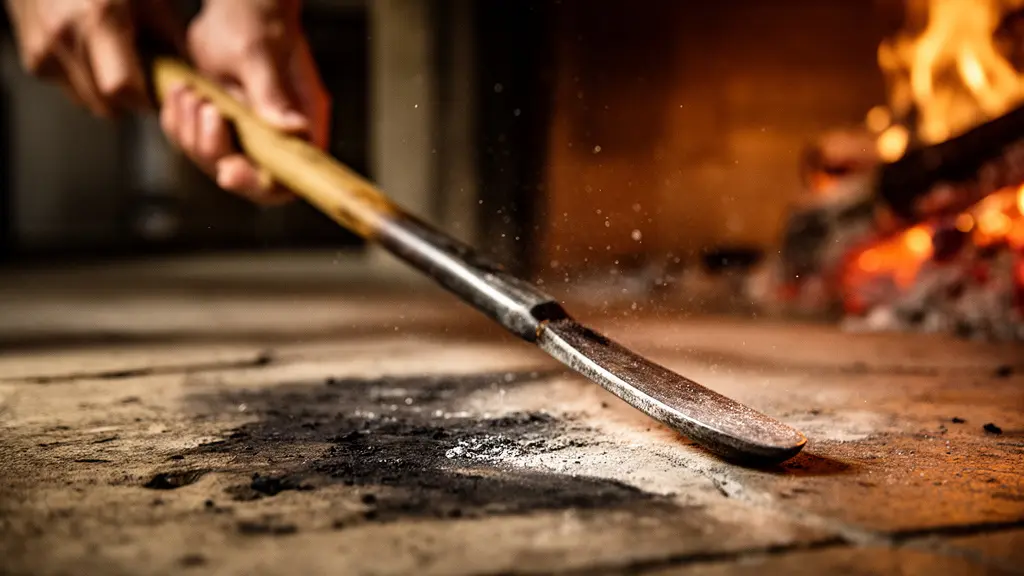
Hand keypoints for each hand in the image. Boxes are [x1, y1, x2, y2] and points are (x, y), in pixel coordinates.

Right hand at [4, 0, 178, 115]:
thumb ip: (168, 33)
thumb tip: (188, 70)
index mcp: (98, 18)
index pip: (122, 90)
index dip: (146, 100)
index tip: (162, 95)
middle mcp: (65, 36)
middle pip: (104, 104)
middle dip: (130, 101)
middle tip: (144, 78)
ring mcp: (43, 48)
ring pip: (86, 101)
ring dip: (105, 93)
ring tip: (117, 60)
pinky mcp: (32, 56)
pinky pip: (67, 86)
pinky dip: (85, 80)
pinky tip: (93, 53)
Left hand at [160, 0, 330, 204]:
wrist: (238, 2)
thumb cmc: (257, 19)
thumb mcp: (261, 56)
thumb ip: (274, 95)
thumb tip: (297, 130)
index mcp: (301, 125)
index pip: (286, 179)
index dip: (258, 184)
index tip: (230, 170)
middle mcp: (276, 135)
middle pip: (244, 174)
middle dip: (213, 150)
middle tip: (204, 111)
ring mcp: (249, 131)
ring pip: (212, 159)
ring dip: (190, 133)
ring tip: (190, 92)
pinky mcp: (224, 122)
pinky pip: (194, 140)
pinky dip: (179, 123)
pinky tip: (181, 93)